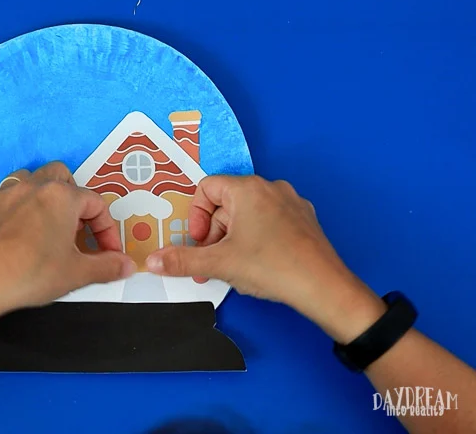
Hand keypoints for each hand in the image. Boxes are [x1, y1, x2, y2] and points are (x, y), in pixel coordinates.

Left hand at [0, 162, 136, 315]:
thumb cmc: (31, 273)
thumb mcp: (77, 273)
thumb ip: (107, 265)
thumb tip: (126, 265)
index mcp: (61, 196)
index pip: (96, 204)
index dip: (107, 230)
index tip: (108, 253)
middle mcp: (32, 187)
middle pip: (62, 176)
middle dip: (75, 199)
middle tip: (79, 229)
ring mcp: (4, 196)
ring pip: (29, 181)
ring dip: (43, 197)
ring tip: (49, 226)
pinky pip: (5, 204)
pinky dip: (16, 214)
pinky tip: (18, 238)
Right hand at [146, 175, 384, 341]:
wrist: (325, 288)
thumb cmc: (272, 267)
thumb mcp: (219, 264)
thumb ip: (182, 260)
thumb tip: (152, 261)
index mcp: (248, 188)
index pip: (206, 189)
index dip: (196, 217)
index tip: (200, 243)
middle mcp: (271, 188)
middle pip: (226, 204)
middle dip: (213, 234)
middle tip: (211, 263)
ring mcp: (291, 203)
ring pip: (247, 215)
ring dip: (233, 239)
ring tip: (234, 268)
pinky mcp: (305, 221)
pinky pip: (269, 222)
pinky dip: (256, 240)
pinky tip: (259, 265)